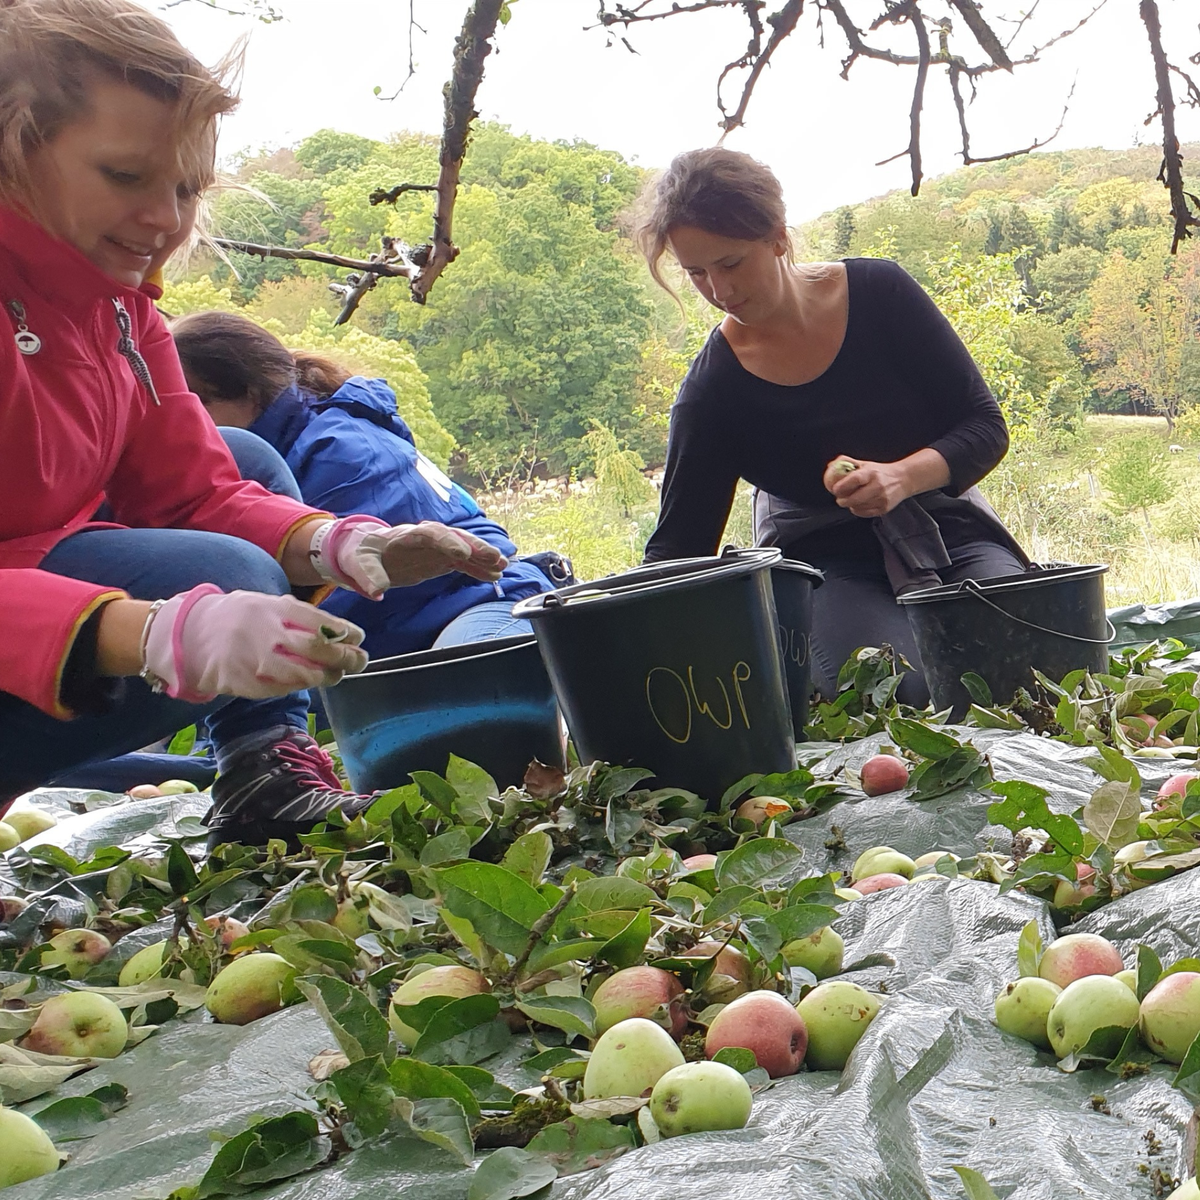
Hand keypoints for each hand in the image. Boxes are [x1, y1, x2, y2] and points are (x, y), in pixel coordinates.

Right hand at [142, 584, 368, 702]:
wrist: (192, 635)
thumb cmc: (240, 617)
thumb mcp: (267, 604)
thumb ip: (299, 616)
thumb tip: (340, 633)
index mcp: (274, 608)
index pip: (321, 622)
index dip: (345, 633)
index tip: (359, 638)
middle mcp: (267, 634)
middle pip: (319, 649)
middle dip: (346, 657)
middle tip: (360, 660)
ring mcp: (257, 661)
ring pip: (305, 674)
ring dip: (328, 676)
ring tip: (337, 674)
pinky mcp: (248, 683)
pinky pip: (284, 688)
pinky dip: (302, 685)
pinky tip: (310, 680)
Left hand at [312, 515, 507, 599]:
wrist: (362, 551)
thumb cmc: (358, 554)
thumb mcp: (357, 563)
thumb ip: (368, 575)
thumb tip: (377, 592)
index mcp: (406, 535)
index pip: (431, 533)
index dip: (448, 542)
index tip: (462, 553)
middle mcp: (425, 538)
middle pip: (454, 538)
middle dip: (474, 547)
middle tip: (494, 557)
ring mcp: (435, 548)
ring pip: (464, 548)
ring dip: (483, 556)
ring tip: (502, 566)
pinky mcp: (439, 559)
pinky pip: (463, 563)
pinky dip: (478, 568)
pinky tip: (494, 575)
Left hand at [823, 455, 908, 517]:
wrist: (904, 479)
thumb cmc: (881, 472)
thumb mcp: (866, 464)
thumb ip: (848, 464)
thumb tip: (831, 466)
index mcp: (872, 473)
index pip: (855, 479)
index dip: (842, 486)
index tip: (834, 489)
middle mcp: (878, 486)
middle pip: (855, 498)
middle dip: (843, 500)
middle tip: (839, 499)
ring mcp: (882, 499)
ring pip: (859, 507)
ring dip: (850, 505)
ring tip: (850, 500)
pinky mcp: (884, 508)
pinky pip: (865, 513)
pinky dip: (858, 510)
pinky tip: (858, 505)